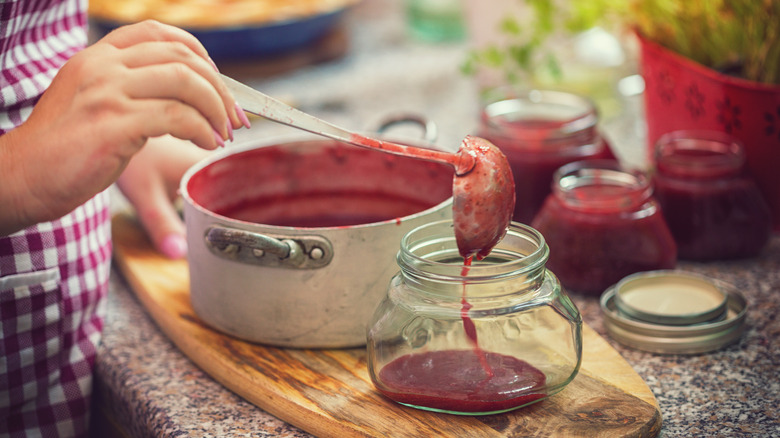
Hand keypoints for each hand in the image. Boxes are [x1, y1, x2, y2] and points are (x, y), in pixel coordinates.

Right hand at [0, 20, 248, 234]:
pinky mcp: (114, 124)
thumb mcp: (94, 102)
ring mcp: (108, 93)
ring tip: (223, 134)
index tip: (218, 83)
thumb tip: (187, 96)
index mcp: (98, 56)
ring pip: (186, 82)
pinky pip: (177, 117)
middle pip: (183, 57)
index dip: (200, 55)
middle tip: (234, 118)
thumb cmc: (64, 149)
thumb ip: (132, 90)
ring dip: (216, 109)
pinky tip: (206, 144)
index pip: (160, 33)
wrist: (23, 177)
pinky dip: (202, 130)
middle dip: (220, 88)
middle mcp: (103, 67)